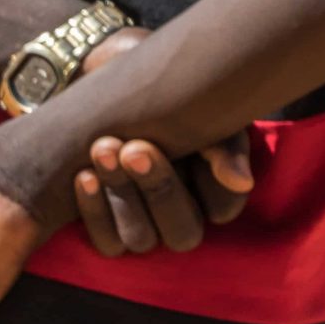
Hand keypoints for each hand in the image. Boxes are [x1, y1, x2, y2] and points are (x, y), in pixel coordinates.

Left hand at [71, 29, 253, 255]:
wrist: (113, 82)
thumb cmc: (169, 94)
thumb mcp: (204, 109)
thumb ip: (226, 146)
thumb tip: (241, 183)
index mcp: (215, 189)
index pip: (223, 209)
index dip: (207, 188)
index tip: (188, 147)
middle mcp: (184, 216)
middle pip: (182, 233)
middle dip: (159, 189)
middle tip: (135, 147)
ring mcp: (147, 228)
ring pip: (141, 238)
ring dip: (122, 196)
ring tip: (103, 150)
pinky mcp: (110, 232)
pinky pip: (107, 242)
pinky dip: (94, 210)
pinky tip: (84, 176)